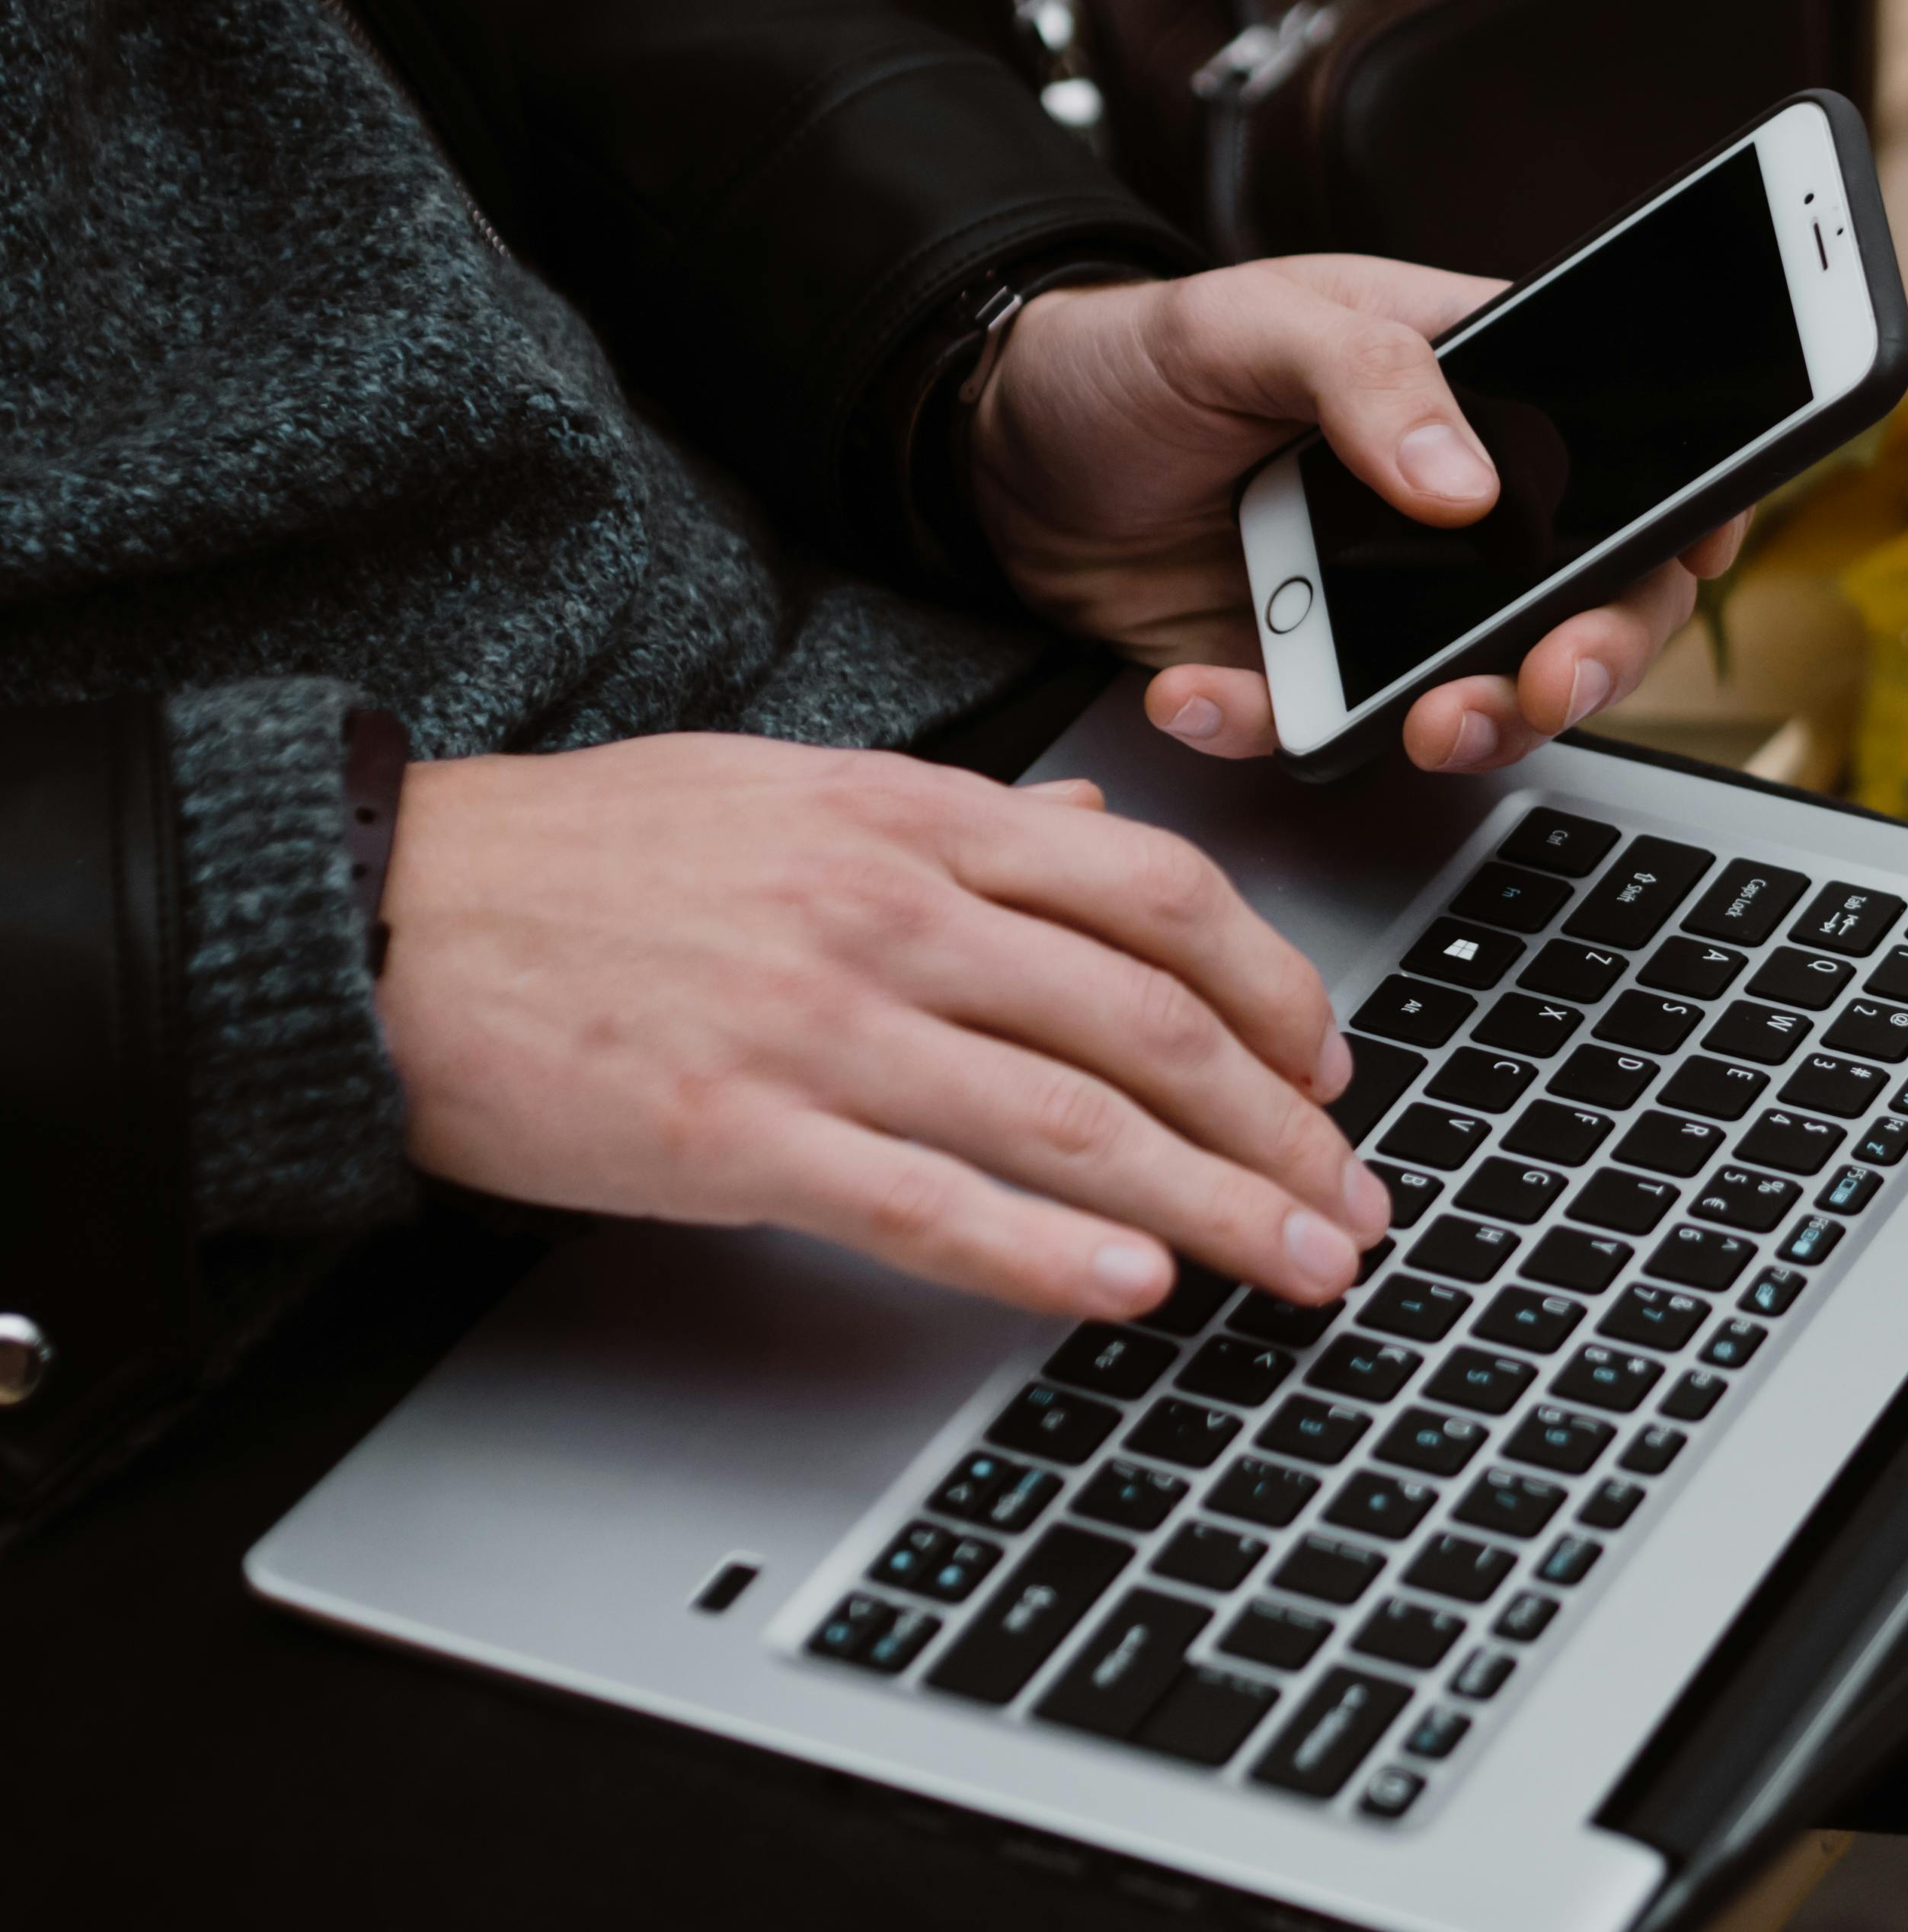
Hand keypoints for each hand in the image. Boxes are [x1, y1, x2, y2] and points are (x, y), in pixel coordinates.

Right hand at [374, 734, 1388, 1317]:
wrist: (384, 912)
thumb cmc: (584, 856)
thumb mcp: (793, 786)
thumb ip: (957, 819)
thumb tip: (1091, 833)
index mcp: (912, 817)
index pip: (1155, 895)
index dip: (1274, 988)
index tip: (1329, 1066)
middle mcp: (887, 910)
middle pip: (1150, 1019)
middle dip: (1280, 1124)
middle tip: (1353, 1198)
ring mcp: (817, 1024)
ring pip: (1071, 1119)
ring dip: (1214, 1206)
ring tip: (1301, 1265)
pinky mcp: (736, 1136)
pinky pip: (928, 1207)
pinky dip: (1048, 1253)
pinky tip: (1134, 1290)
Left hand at [964, 258, 1743, 773]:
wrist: (989, 449)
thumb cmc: (1132, 353)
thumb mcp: (1251, 321)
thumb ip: (1367, 380)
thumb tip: (1474, 486)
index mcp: (1481, 387)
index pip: (1634, 446)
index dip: (1692, 506)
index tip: (1697, 555)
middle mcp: (1459, 505)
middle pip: (1589, 598)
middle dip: (1586, 657)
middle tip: (1543, 684)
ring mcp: (1390, 597)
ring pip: (1483, 687)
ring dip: (1464, 721)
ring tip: (1411, 727)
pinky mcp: (1309, 668)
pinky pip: (1330, 727)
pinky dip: (1275, 729)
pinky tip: (1201, 691)